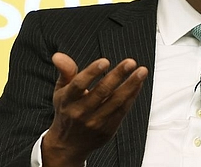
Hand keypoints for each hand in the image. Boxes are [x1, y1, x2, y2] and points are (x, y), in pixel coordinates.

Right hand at [42, 52, 147, 166]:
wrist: (68, 145)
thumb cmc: (67, 111)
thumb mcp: (61, 91)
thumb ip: (65, 71)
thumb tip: (58, 55)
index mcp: (68, 100)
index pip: (79, 84)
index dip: (92, 72)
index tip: (105, 61)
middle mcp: (81, 111)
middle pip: (101, 92)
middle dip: (117, 75)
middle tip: (130, 62)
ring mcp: (95, 122)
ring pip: (116, 101)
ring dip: (131, 85)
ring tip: (142, 71)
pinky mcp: (108, 129)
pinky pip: (122, 110)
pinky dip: (132, 95)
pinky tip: (138, 83)